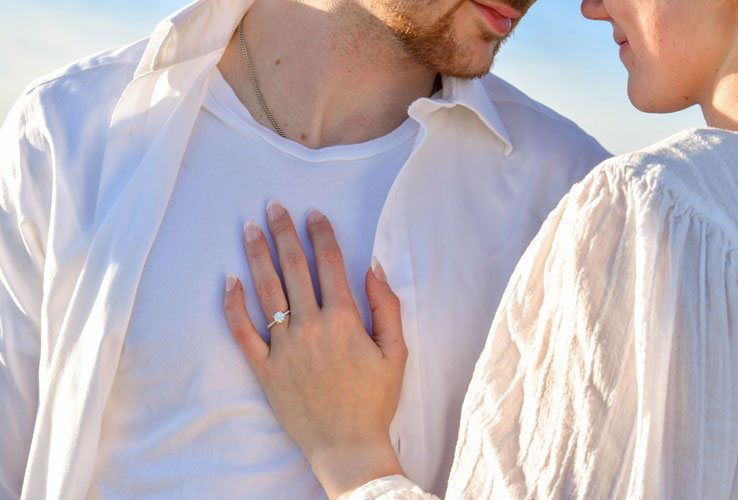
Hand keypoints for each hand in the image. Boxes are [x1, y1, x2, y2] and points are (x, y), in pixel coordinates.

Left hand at [223, 201, 407, 498]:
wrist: (347, 446)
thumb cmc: (375, 400)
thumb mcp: (396, 352)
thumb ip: (386, 306)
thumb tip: (373, 267)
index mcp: (344, 319)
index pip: (330, 264)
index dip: (321, 234)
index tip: (313, 213)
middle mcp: (310, 326)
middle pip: (294, 268)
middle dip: (284, 233)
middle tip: (274, 207)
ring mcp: (284, 347)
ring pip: (267, 291)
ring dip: (257, 256)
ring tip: (249, 228)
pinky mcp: (264, 368)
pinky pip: (243, 331)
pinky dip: (234, 305)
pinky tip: (228, 280)